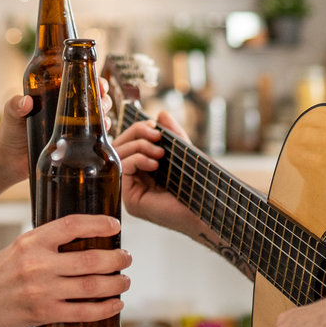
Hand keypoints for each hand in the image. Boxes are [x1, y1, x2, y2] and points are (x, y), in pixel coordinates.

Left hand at [0, 82, 112, 182]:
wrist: (9, 160)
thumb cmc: (9, 132)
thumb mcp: (11, 114)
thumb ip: (15, 105)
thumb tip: (26, 102)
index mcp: (54, 95)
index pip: (78, 81)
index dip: (92, 79)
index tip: (99, 83)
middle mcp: (67, 109)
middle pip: (93, 97)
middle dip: (103, 97)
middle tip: (102, 102)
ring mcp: (72, 127)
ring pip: (98, 115)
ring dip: (105, 114)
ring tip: (102, 119)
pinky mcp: (74, 144)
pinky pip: (94, 135)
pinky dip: (102, 132)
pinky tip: (101, 132)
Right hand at [0, 214, 131, 326]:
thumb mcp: (19, 248)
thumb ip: (47, 243)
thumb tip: (85, 237)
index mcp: (31, 241)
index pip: (72, 225)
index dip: (99, 224)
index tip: (116, 226)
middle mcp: (37, 264)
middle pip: (89, 259)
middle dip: (116, 259)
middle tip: (127, 257)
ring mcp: (41, 291)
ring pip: (91, 286)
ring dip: (116, 283)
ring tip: (124, 280)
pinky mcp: (43, 313)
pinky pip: (83, 312)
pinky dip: (105, 308)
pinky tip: (115, 304)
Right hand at [113, 109, 206, 237]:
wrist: (208, 212)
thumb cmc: (200, 188)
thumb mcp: (185, 154)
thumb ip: (174, 135)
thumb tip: (161, 114)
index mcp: (145, 169)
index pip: (129, 143)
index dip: (138, 130)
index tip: (154, 126)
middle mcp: (135, 180)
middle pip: (120, 147)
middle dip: (136, 134)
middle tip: (155, 134)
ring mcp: (131, 191)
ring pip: (118, 156)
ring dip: (138, 146)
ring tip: (159, 151)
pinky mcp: (131, 200)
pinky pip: (122, 170)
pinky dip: (136, 160)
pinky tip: (154, 164)